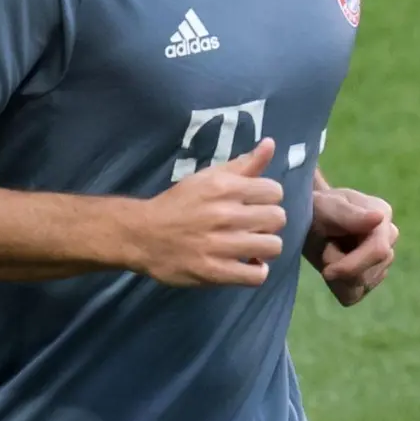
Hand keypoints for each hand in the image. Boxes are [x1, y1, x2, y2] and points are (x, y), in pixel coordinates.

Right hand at [129, 139, 287, 286]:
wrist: (142, 234)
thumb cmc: (178, 203)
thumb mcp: (207, 178)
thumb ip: (242, 164)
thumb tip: (271, 144)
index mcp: (223, 187)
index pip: (275, 191)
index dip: (267, 198)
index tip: (253, 204)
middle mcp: (225, 214)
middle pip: (277, 218)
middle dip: (267, 222)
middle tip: (251, 226)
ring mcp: (220, 246)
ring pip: (273, 246)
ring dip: (263, 247)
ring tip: (249, 246)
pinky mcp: (216, 272)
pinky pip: (257, 276)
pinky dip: (255, 271)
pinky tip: (245, 264)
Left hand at [305, 187, 396, 305]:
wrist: (307, 219)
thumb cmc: (315, 208)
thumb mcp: (324, 206)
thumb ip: (349, 214)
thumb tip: (379, 218)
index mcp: (382, 215)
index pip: (378, 251)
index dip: (352, 265)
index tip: (326, 272)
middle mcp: (389, 238)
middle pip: (368, 274)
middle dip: (339, 267)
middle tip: (323, 248)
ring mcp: (383, 259)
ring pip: (360, 286)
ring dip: (336, 275)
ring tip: (328, 251)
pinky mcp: (370, 278)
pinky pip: (353, 295)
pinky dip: (336, 286)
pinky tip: (331, 267)